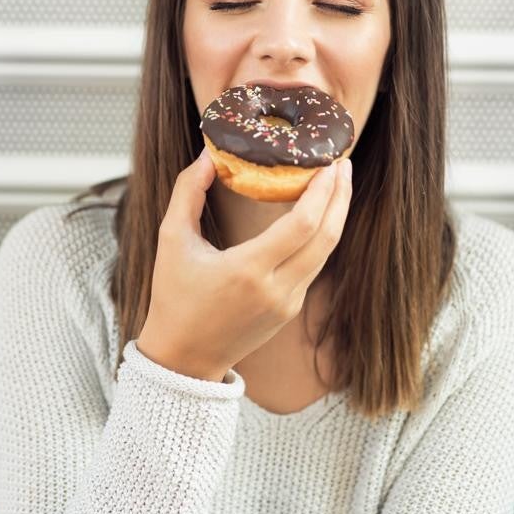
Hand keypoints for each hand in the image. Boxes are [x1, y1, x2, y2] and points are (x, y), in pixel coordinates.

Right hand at [136, 149, 352, 381]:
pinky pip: (314, 266)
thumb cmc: (173, 297)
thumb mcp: (171, 240)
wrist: (183, 358)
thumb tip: (208, 155)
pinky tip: (319, 214)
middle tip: (342, 163)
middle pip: (327, 237)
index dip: (322, 192)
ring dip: (336, 215)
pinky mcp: (290, 310)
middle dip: (340, 196)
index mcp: (247, 271)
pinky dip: (322, 236)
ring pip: (326, 252)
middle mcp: (276, 290)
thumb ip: (187, 192)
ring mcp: (288, 303)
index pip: (302, 225)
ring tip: (337, 182)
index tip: (328, 163)